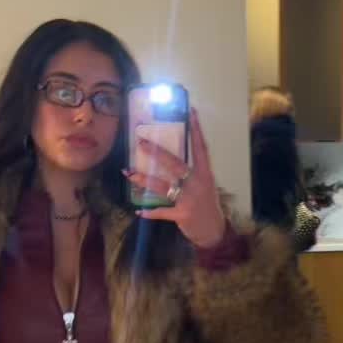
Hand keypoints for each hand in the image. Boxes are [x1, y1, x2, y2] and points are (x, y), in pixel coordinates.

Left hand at [124, 108, 225, 247]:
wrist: (214, 230)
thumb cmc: (207, 205)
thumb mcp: (205, 185)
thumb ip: (192, 173)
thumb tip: (172, 159)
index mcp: (205, 173)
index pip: (201, 147)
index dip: (196, 130)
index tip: (191, 111)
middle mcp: (197, 183)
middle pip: (174, 163)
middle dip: (156, 152)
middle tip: (141, 142)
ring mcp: (189, 199)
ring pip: (162, 185)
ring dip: (143, 178)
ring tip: (128, 172)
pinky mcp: (181, 214)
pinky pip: (162, 212)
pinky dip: (150, 213)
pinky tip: (138, 211)